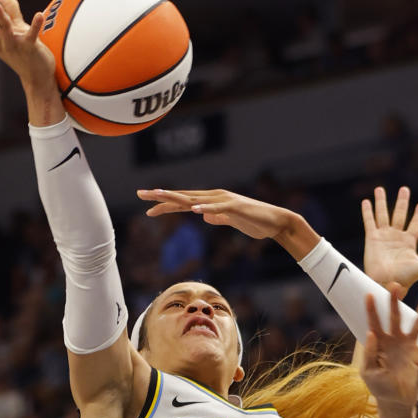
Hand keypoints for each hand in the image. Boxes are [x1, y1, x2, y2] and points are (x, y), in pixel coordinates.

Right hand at [0, 0, 54, 90]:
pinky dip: (36, 25)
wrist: (38, 77)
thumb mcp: (16, 29)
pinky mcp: (29, 48)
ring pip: (6, 29)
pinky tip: (39, 15)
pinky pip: (32, 35)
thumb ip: (10, 12)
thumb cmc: (26, 52)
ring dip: (1, 17)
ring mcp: (14, 45)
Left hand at [137, 188, 302, 239]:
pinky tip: (194, 209)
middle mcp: (215, 197)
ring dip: (177, 198)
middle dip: (161, 196)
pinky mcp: (236, 207)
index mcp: (213, 201)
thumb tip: (203, 217)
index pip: (184, 202)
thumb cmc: (256, 223)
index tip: (147, 207)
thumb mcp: (232, 221)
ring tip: (159, 196)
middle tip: (140, 194)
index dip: (165, 204)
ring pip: (196, 199)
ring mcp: (225, 200)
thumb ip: (218, 217)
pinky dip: (205, 208)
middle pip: (184, 196)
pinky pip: (218, 208)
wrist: (277, 222)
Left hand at [361, 286, 417, 407]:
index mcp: (380, 343)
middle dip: (395, 302)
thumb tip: (371, 333)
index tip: (369, 294)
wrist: (396, 402)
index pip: (374, 323)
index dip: (372, 310)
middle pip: (395, 317)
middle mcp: (395, 340)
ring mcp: (410, 347)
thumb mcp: (368, 372)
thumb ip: (370, 353)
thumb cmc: (379, 387)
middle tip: (396, 285)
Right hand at [362, 187, 417, 293]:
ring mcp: (383, 237)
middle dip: (402, 202)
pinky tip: (366, 202)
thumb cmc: (406, 278)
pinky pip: (369, 222)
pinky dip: (367, 212)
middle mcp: (396, 237)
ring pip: (382, 215)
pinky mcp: (372, 239)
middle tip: (404, 189)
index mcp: (409, 242)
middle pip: (399, 214)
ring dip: (381, 202)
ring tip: (380, 188)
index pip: (415, 224)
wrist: (387, 283)